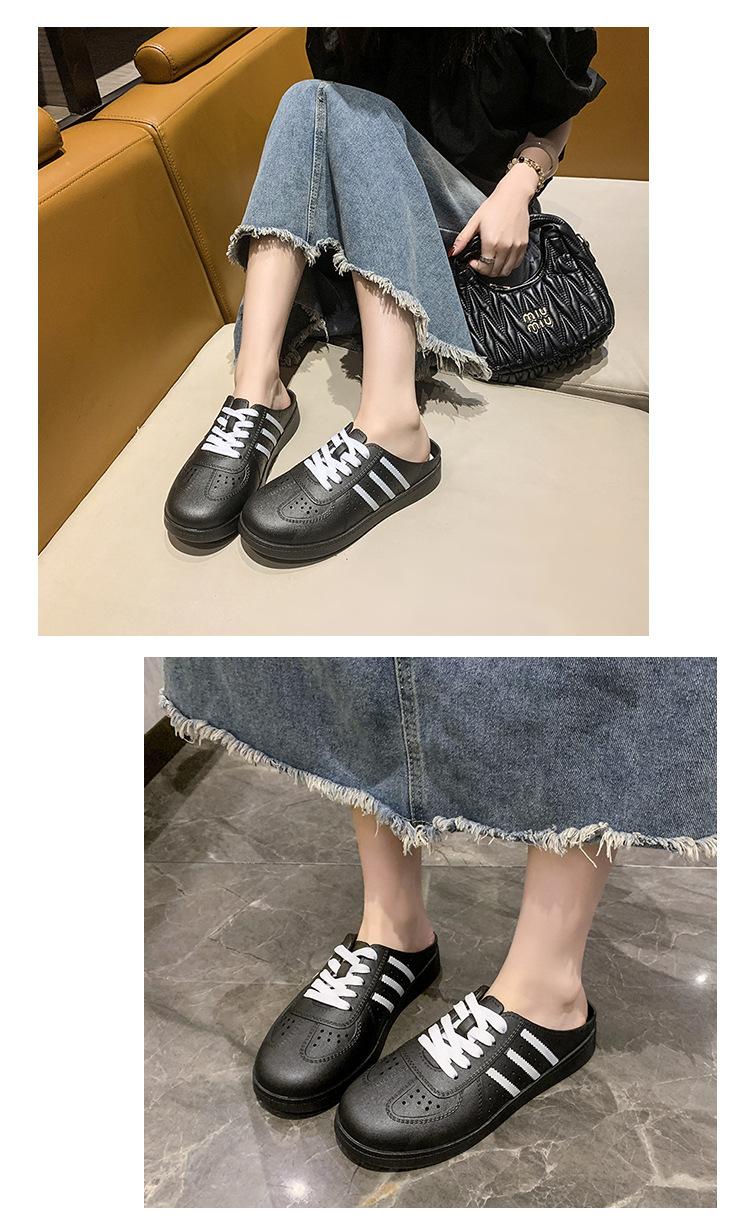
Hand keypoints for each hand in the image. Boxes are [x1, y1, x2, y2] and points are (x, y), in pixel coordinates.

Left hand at [450, 162, 537, 277]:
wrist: (514, 195)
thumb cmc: (495, 206)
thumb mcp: (475, 221)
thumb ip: (463, 239)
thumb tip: (453, 252)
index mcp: (491, 242)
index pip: (484, 267)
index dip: (476, 267)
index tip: (473, 261)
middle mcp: (505, 246)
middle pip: (495, 271)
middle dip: (485, 270)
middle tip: (481, 262)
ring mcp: (516, 247)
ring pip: (506, 271)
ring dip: (497, 270)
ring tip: (491, 261)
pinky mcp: (523, 245)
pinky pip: (516, 263)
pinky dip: (508, 265)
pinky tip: (502, 258)